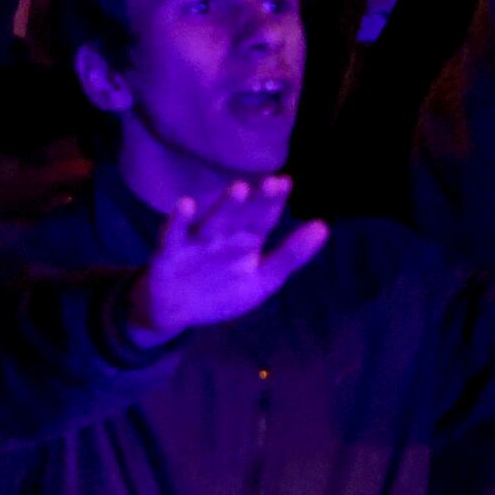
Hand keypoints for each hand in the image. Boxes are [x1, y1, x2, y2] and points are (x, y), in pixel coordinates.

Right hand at [124, 178, 329, 344]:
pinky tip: (185, 205)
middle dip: (255, 201)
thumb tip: (324, 226)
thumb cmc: (222, 290)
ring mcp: (197, 241)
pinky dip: (178, 220)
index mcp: (246, 239)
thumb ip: (291, 255)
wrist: (176, 311)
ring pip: (212, 221)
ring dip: (224, 206)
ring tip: (239, 190)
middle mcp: (223, 234)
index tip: (285, 183)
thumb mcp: (262, 279)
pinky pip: (174, 234)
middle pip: (241, 215)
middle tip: (271, 184)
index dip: (274, 202)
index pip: (263, 217)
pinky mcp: (170, 251)